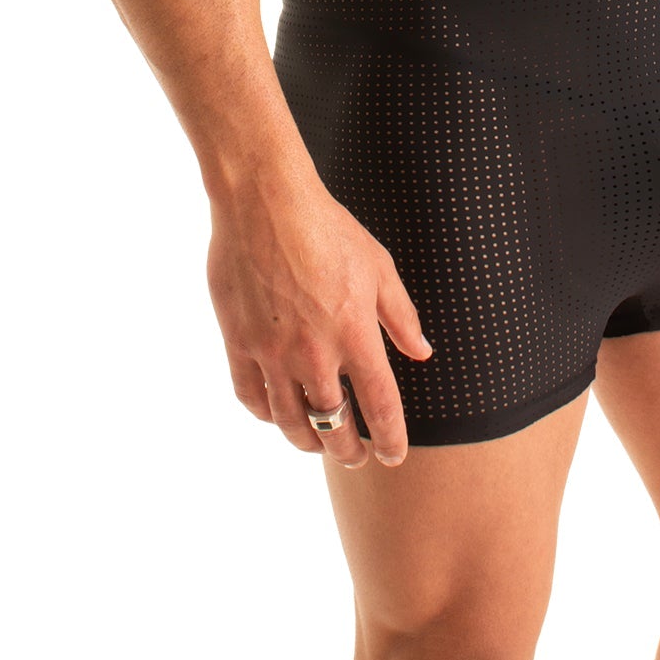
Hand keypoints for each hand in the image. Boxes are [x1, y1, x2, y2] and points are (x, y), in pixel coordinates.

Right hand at [205, 162, 432, 467]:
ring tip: (318, 444)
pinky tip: (276, 415)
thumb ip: (400, 315)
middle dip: (348, 449)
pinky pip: (251, 396)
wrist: (264, 201)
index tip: (393, 456)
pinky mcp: (238, 342)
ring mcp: (272, 351)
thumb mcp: (378, 266)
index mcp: (355, 334)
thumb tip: (421, 352)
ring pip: (291, 420)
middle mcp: (314, 353)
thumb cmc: (327, 227)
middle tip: (356, 457)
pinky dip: (266, 413)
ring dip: (308, 440)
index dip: (390, 439)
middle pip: (334, 423)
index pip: (380, 407)